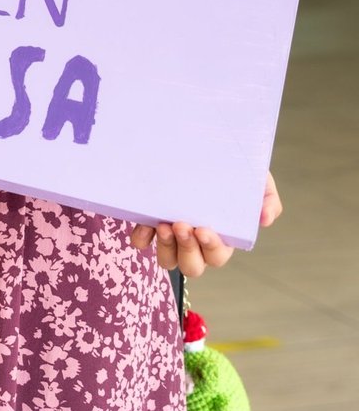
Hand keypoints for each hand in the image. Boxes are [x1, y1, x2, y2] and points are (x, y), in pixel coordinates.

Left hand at [129, 172, 280, 277]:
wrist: (201, 143)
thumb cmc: (232, 168)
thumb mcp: (256, 180)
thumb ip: (267, 199)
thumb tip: (265, 219)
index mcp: (222, 237)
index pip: (217, 256)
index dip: (211, 248)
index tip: (204, 230)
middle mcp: (196, 241)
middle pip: (192, 266)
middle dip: (186, 250)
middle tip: (181, 225)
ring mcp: (171, 234)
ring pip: (167, 260)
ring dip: (166, 248)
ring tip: (164, 225)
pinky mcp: (150, 223)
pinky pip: (142, 242)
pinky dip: (142, 238)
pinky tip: (146, 224)